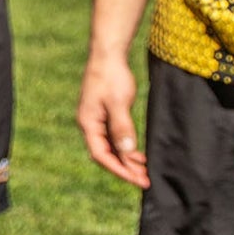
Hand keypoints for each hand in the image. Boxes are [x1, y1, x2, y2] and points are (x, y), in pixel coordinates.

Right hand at [78, 50, 147, 186]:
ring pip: (111, 147)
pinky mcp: (106, 115)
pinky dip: (126, 147)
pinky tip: (138, 153)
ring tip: (145, 169)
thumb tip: (126, 152)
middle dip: (124, 168)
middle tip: (145, 179)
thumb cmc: (111, 76)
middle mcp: (90, 124)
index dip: (119, 169)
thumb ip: (122, 127)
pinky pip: (114, 137)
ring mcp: (97, 120)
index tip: (137, 179)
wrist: (108, 54)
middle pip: (106, 154)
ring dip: (126, 159)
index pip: (101, 155)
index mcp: (88, 123)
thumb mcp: (119, 102)